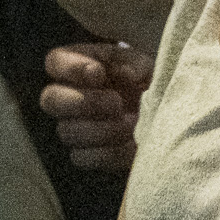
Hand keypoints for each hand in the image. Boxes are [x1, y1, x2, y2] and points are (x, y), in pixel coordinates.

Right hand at [40, 41, 153, 171]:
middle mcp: (71, 95)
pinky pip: (82, 158)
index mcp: (82, 65)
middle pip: (50, 99)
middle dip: (84, 102)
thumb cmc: (152, 81)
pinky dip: (109, 152)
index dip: (70, 68)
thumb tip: (127, 75)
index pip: (54, 61)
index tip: (98, 73)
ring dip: (101, 129)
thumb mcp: (147, 64)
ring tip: (133, 124)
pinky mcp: (86, 153)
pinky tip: (131, 144)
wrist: (170, 113)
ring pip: (66, 131)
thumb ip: (135, 63)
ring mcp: (75, 126)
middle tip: (116, 103)